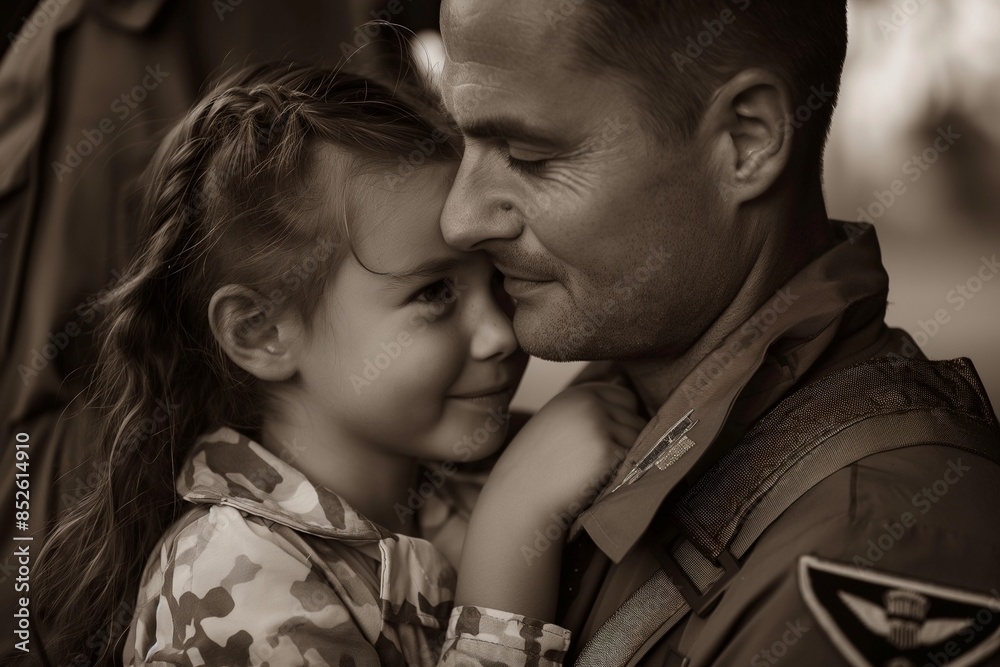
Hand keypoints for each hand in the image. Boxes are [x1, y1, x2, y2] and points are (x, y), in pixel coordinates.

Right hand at [454, 382, 645, 620]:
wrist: (521, 495)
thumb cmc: (540, 464)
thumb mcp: (559, 419)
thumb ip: (589, 406)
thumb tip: (627, 390)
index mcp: (579, 392)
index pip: (627, 397)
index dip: (622, 421)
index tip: (604, 440)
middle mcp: (590, 402)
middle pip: (637, 418)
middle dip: (626, 441)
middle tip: (598, 461)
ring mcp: (599, 425)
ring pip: (640, 440)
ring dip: (627, 458)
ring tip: (596, 471)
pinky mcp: (606, 451)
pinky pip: (635, 459)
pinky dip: (624, 472)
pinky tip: (599, 480)